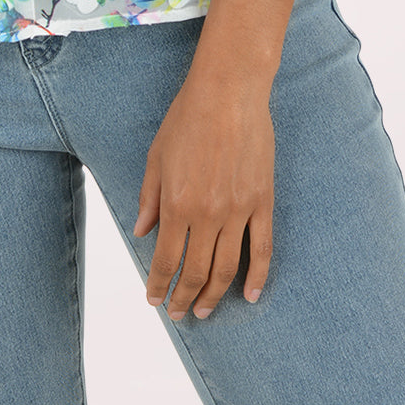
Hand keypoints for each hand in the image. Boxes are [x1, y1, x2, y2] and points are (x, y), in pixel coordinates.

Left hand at [133, 66, 274, 319]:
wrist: (228, 91)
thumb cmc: (187, 117)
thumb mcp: (156, 156)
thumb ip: (149, 197)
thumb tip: (142, 232)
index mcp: (177, 204)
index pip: (166, 260)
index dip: (159, 285)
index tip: (154, 300)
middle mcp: (207, 214)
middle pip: (196, 272)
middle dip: (184, 298)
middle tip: (178, 314)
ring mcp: (238, 210)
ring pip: (227, 268)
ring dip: (214, 295)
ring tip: (205, 310)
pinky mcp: (262, 201)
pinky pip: (262, 248)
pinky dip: (257, 277)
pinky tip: (249, 296)